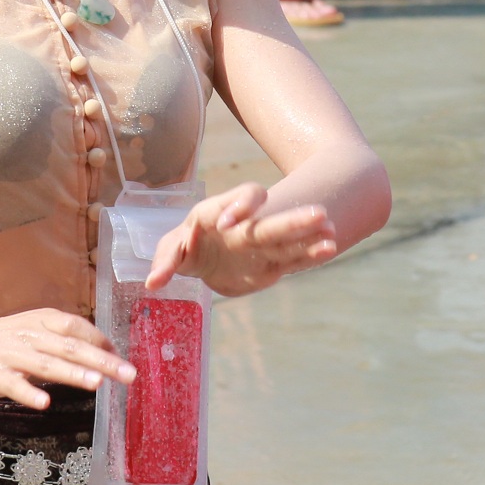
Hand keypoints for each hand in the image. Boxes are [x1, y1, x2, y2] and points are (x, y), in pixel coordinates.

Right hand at [0, 308, 134, 407]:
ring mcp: (11, 355)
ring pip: (47, 364)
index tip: (123, 357)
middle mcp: (30, 335)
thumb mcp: (31, 330)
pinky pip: (14, 385)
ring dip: (72, 373)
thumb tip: (98, 353)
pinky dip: (29, 393)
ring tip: (97, 383)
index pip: (78, 328)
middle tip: (128, 374)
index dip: (102, 341)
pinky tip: (44, 403)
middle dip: (102, 360)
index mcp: (41, 321)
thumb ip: (60, 339)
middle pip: (70, 346)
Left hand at [145, 182, 341, 296]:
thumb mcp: (173, 250)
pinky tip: (329, 248)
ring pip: (288, 238)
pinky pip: (294, 258)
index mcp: (220, 213)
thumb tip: (153, 283)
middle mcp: (246, 225)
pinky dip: (310, 254)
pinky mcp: (273, 263)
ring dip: (309, 235)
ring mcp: (262, 243)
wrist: (209, 258)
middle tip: (319, 214)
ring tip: (331, 233)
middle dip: (293, 219)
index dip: (238, 206)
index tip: (229, 223)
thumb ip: (165, 262)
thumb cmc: (188, 247)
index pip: (235, 201)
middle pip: (271, 219)